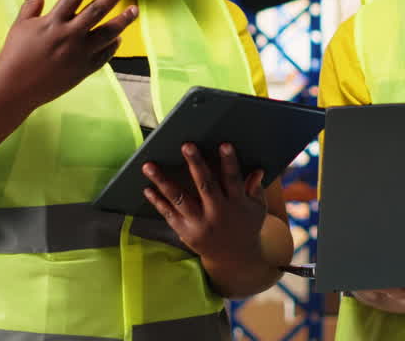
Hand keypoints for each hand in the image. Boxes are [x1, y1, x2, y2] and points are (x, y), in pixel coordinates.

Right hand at [0, 0, 137, 108]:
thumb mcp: (22, 24)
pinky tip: (119, 37)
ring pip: (107, 34)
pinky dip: (112, 45)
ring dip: (123, 21)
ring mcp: (78, 54)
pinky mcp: (83, 70)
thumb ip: (32, 1)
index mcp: (52, 23)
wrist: (15, 89)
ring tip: (135, 9)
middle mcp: (68, 36)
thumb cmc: (15, 54)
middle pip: (97, 10)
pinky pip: (104, 55)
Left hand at [142, 143, 267, 263]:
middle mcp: (217, 214)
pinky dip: (157, 202)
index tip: (224, 145)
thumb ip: (255, 189)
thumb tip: (257, 170)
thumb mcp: (256, 209)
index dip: (229, 162)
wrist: (234, 259)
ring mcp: (200, 224)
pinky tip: (147, 189)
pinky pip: (169, 214)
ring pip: (179, 199)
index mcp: (237, 204)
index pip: (233, 180)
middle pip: (205, 186)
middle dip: (196, 164)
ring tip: (148, 166)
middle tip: (186, 145)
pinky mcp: (186, 232)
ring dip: (162, 182)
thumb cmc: (246, 226)